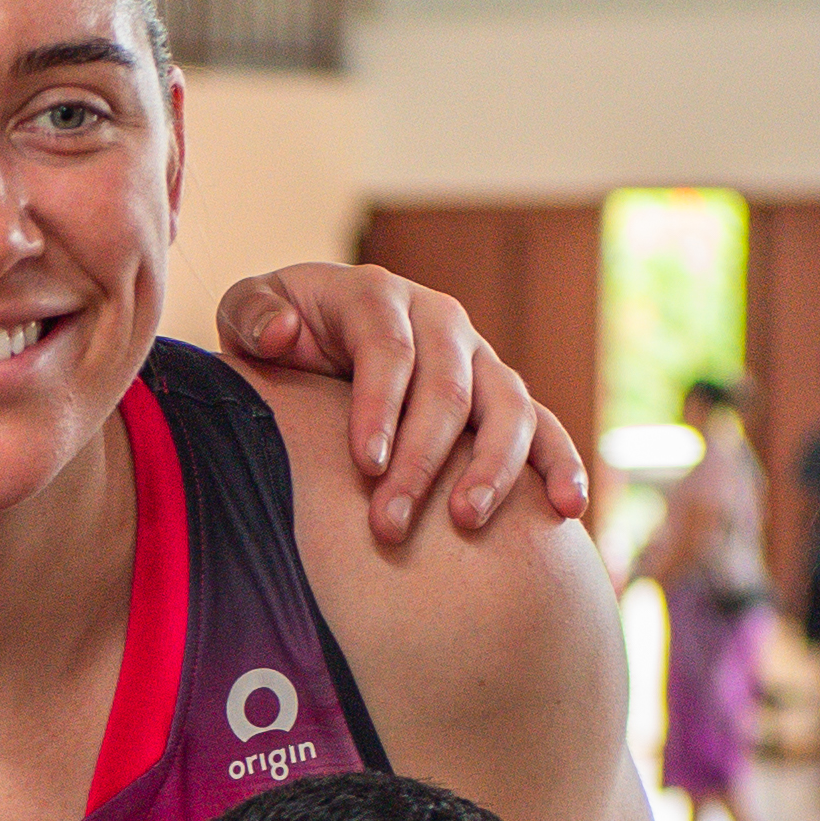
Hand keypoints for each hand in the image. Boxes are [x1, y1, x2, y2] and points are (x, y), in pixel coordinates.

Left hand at [216, 264, 592, 540]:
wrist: (316, 344)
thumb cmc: (277, 334)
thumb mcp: (250, 312)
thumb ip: (253, 315)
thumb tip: (284, 332)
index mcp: (376, 295)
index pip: (388, 349)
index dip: (380, 406)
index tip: (364, 464)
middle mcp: (439, 321)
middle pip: (447, 388)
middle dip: (421, 460)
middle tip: (388, 525)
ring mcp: (479, 359)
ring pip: (507, 408)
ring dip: (492, 468)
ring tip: (466, 520)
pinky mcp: (502, 399)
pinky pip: (543, 428)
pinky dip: (561, 466)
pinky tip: (569, 510)